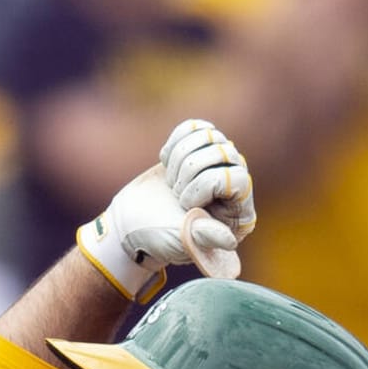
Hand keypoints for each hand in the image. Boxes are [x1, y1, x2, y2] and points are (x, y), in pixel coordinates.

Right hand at [75, 120, 254, 301]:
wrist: (130, 224)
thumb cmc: (157, 238)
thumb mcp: (182, 241)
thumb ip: (206, 238)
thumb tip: (230, 241)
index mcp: (238, 213)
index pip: (238, 178)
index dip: (206, 185)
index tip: (184, 205)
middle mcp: (233, 185)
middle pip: (223, 152)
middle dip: (189, 171)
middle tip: (173, 194)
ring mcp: (216, 165)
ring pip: (209, 136)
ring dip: (179, 157)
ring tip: (171, 181)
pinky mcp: (197, 150)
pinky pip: (195, 127)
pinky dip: (175, 141)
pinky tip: (166, 162)